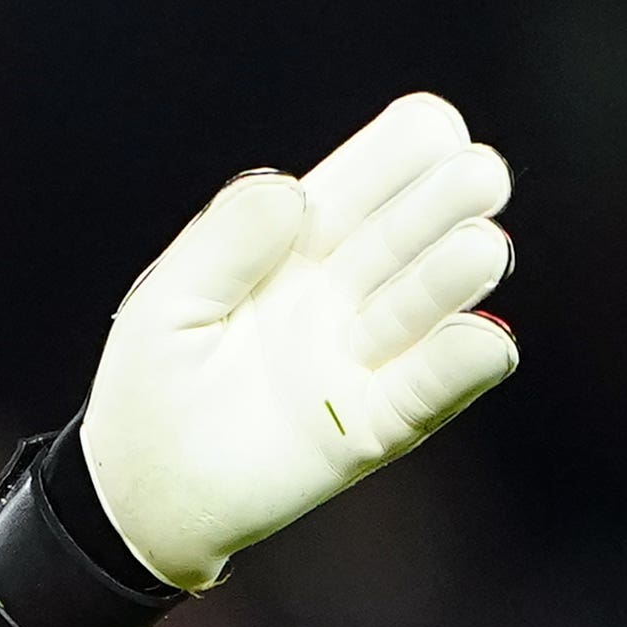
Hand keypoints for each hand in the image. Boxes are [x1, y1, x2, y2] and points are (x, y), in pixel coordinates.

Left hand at [80, 92, 518, 591]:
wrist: (142, 497)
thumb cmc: (149, 388)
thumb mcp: (166, 304)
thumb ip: (222, 244)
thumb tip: (287, 188)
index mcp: (293, 246)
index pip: (360, 185)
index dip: (398, 154)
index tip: (435, 129)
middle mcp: (341, 294)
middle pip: (405, 235)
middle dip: (444, 203)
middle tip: (481, 176)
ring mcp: (360, 359)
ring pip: (422, 306)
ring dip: (455, 277)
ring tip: (483, 250)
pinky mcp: (368, 429)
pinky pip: (424, 393)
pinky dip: (457, 368)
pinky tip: (485, 340)